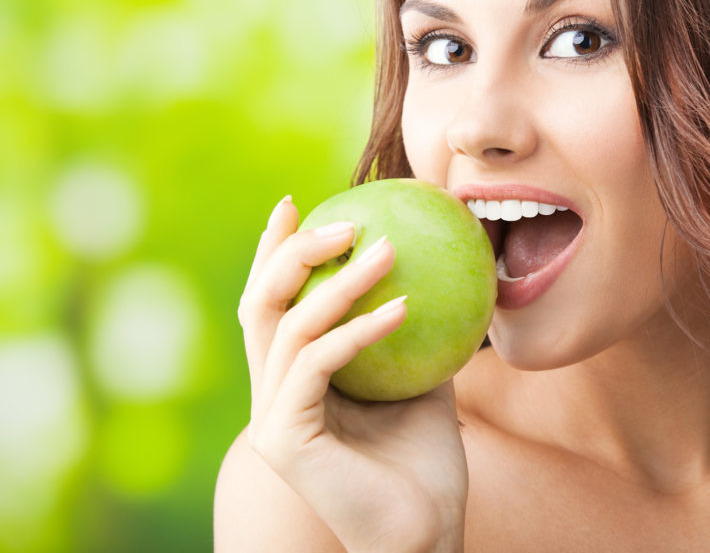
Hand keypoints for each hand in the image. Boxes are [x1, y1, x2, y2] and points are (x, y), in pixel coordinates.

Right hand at [237, 195, 467, 551]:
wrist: (426, 530)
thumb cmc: (425, 461)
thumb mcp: (421, 379)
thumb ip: (408, 331)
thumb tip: (435, 269)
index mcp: (296, 378)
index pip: (274, 303)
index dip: (275, 250)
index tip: (298, 203)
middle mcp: (272, 394)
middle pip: (261, 303)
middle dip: (293, 251)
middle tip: (344, 220)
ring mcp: (272, 418)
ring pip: (290, 326)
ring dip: (340, 281)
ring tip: (388, 249)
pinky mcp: (283, 439)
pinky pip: (318, 364)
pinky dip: (360, 330)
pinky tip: (403, 308)